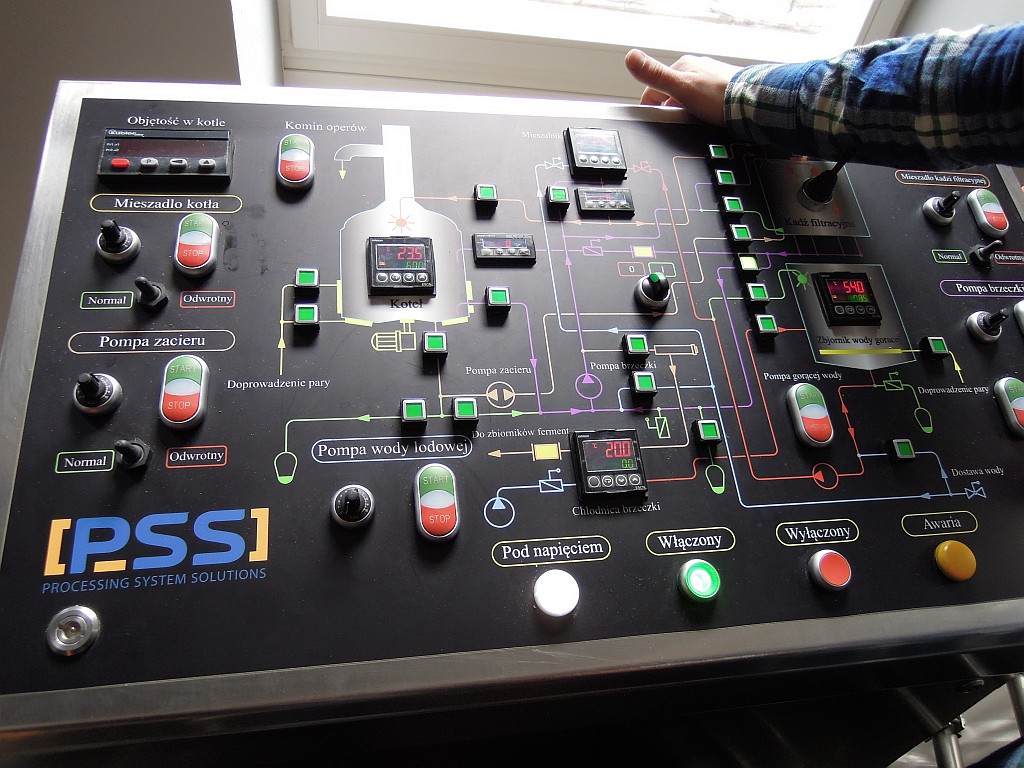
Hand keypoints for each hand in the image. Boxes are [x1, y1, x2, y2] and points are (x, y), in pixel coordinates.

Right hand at [624, 49, 739, 125]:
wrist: (751, 104)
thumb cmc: (717, 96)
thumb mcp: (679, 87)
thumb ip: (654, 75)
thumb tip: (631, 58)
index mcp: (684, 65)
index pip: (656, 87)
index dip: (651, 106)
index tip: (651, 120)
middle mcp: (699, 68)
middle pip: (673, 92)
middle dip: (670, 108)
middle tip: (675, 123)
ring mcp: (712, 78)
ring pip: (689, 96)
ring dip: (687, 109)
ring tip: (692, 121)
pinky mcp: (724, 89)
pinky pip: (706, 100)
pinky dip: (702, 110)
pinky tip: (707, 117)